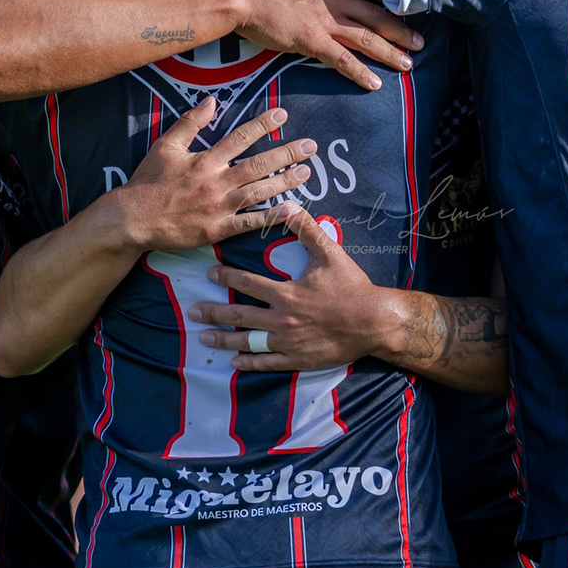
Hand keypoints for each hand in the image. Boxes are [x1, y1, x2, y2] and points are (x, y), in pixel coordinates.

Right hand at [111, 98, 314, 250]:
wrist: (132, 218)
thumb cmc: (148, 182)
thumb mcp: (166, 146)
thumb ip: (190, 123)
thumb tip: (211, 101)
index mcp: (205, 160)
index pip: (240, 137)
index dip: (263, 125)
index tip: (283, 115)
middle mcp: (216, 181)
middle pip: (258, 164)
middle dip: (287, 153)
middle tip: (311, 146)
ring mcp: (219, 207)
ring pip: (259, 192)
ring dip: (285, 181)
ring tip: (307, 172)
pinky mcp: (218, 230)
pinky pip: (250, 223)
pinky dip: (271, 217)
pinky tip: (292, 211)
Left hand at [189, 207, 393, 370]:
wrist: (374, 322)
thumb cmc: (352, 287)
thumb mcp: (330, 253)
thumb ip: (306, 229)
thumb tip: (288, 205)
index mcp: (286, 293)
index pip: (246, 284)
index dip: (226, 278)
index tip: (210, 275)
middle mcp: (282, 319)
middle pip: (239, 316)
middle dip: (213, 312)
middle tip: (193, 310)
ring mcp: (288, 343)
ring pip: (248, 342)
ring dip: (224, 340)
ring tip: (204, 337)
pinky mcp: (298, 360)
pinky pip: (268, 363)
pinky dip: (250, 362)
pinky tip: (234, 362)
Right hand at [232, 0, 423, 91]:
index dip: (390, 1)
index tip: (408, 9)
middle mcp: (333, 0)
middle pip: (376, 16)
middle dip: (401, 30)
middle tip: (420, 42)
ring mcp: (324, 20)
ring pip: (367, 38)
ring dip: (391, 52)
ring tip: (408, 64)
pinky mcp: (312, 40)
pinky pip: (343, 60)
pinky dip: (361, 72)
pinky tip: (375, 84)